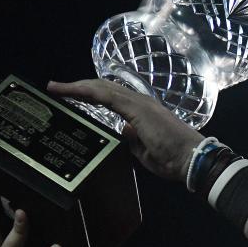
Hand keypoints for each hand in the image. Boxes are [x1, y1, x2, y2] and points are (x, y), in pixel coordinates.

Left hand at [47, 79, 203, 181]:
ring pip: (102, 88)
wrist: (191, 159)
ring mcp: (139, 103)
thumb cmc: (173, 158)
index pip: (110, 97)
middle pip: (103, 88)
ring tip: (56, 87)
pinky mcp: (137, 108)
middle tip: (55, 87)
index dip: (88, 94)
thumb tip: (123, 131)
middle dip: (78, 87)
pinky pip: (107, 96)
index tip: (70, 95)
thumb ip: (132, 138)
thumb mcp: (144, 149)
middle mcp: (139, 102)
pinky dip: (87, 91)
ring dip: (77, 87)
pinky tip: (72, 91)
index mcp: (141, 111)